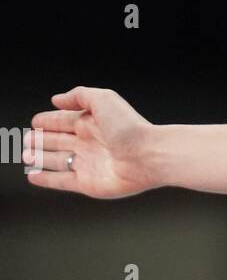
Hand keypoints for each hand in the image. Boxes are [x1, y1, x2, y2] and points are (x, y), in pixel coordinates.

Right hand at [24, 86, 158, 198]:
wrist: (147, 156)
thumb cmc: (129, 127)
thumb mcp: (103, 99)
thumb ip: (78, 96)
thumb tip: (56, 99)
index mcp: (91, 123)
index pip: (64, 121)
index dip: (48, 121)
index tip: (35, 121)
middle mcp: (89, 143)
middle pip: (58, 141)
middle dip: (41, 140)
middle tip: (26, 140)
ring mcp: (88, 164)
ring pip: (57, 161)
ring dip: (40, 158)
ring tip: (26, 156)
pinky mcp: (88, 183)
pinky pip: (62, 181)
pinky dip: (47, 179)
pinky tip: (33, 176)